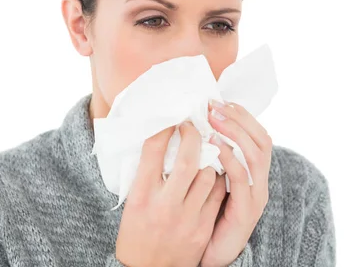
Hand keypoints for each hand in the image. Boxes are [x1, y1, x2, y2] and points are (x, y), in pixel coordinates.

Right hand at [115, 121, 226, 266]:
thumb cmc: (136, 232)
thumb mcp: (133, 201)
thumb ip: (147, 174)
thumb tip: (163, 140)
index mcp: (141, 194)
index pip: (153, 149)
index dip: (165, 127)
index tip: (172, 118)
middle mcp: (164, 204)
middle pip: (186, 158)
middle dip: (193, 135)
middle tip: (193, 126)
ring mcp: (186, 217)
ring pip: (208, 175)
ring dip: (208, 159)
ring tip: (205, 152)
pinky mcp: (202, 229)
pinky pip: (217, 195)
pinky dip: (216, 181)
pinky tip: (213, 176)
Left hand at [200, 99, 271, 266]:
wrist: (213, 254)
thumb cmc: (207, 215)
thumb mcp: (210, 181)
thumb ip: (208, 158)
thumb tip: (191, 130)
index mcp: (252, 171)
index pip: (256, 135)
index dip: (241, 115)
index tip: (219, 100)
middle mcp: (259, 181)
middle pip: (261, 140)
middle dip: (239, 119)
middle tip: (215, 105)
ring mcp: (256, 195)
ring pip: (256, 155)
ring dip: (235, 133)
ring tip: (214, 120)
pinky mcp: (247, 211)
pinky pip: (243, 180)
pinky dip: (231, 160)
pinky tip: (215, 147)